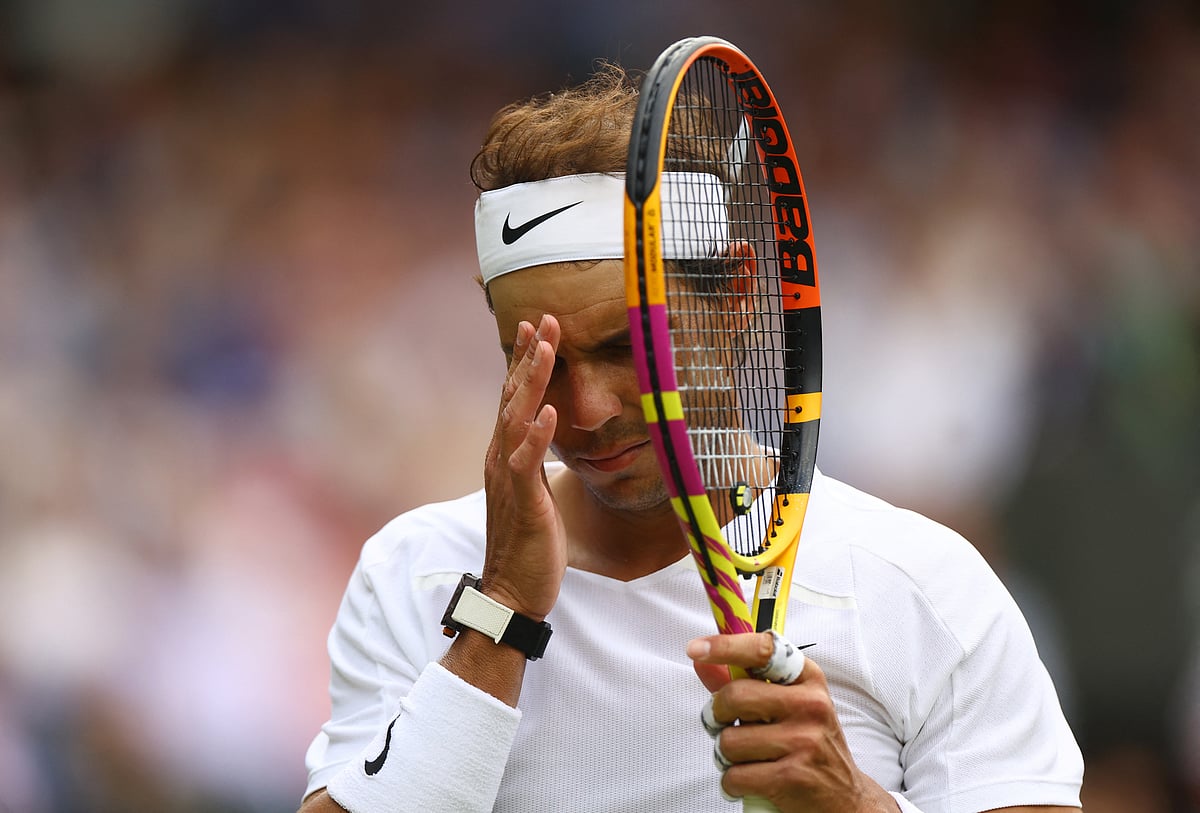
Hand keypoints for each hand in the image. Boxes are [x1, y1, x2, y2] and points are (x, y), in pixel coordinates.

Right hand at [481, 314, 566, 620]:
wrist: (512, 591)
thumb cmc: (528, 544)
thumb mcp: (533, 491)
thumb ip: (534, 461)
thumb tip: (545, 437)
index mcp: (504, 455)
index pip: (512, 398)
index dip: (522, 361)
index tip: (534, 327)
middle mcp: (500, 459)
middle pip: (512, 397)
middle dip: (529, 357)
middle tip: (544, 320)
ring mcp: (509, 479)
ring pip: (517, 419)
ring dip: (532, 382)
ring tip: (546, 349)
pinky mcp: (523, 502)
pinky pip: (527, 462)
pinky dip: (537, 435)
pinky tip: (549, 412)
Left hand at [688, 632, 897, 812]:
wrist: (845, 798)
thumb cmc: (807, 745)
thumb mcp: (785, 706)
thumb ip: (741, 682)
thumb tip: (701, 660)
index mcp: (807, 679)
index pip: (763, 650)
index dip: (725, 646)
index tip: (696, 649)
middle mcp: (810, 705)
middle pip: (734, 697)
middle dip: (717, 716)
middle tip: (725, 727)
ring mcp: (804, 741)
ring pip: (729, 741)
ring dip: (727, 756)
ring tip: (748, 758)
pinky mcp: (793, 776)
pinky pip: (735, 776)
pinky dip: (732, 784)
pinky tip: (749, 782)